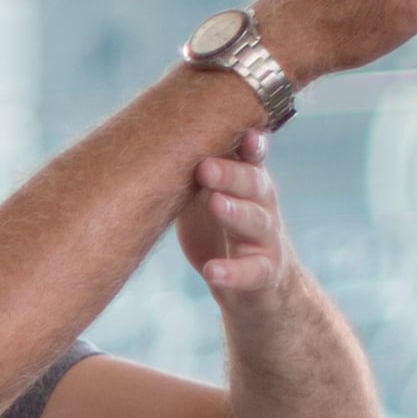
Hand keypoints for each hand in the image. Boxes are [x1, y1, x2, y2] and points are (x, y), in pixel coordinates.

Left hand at [176, 133, 294, 307]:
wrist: (256, 288)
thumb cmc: (222, 233)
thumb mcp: (207, 199)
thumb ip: (192, 175)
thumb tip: (149, 144)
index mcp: (249, 184)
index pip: (251, 158)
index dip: (250, 143)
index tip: (242, 130)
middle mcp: (263, 206)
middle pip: (254, 184)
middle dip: (231, 174)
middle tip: (205, 167)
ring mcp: (267, 241)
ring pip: (257, 222)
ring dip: (236, 212)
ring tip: (216, 204)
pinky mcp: (265, 275)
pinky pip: (252, 272)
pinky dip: (233, 272)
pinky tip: (213, 271)